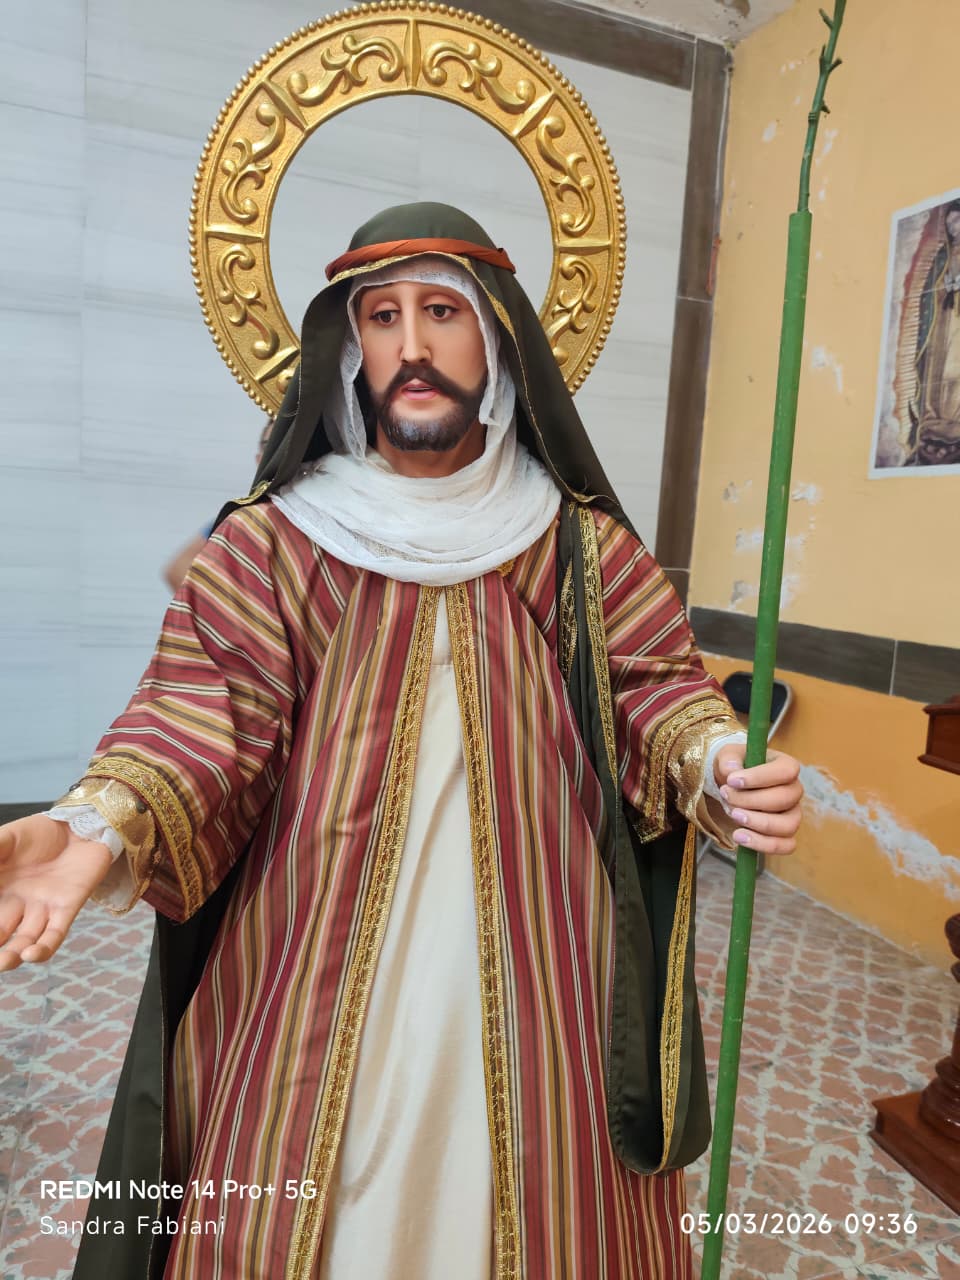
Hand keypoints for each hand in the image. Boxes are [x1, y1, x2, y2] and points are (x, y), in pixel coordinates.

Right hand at [0, 815, 113, 971]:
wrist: (81, 824)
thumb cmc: (41, 832)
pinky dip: (43, 949)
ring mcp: (42, 909)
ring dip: (11, 957)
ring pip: (23, 942)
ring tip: (4, 963)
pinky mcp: (67, 908)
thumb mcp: (7, 839)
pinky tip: (30, 954)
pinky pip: (55, 936)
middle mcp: (17, 904)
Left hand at [713, 745, 802, 855]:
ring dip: (758, 823)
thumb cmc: (735, 769)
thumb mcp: (728, 756)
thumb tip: (731, 769)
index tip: (732, 780)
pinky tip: (739, 836)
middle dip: (750, 800)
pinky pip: (786, 846)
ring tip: (733, 815)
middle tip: (726, 796)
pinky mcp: (785, 834)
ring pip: (788, 825)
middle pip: (784, 799)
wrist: (731, 787)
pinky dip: (762, 845)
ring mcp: (792, 814)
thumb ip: (729, 759)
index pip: (786, 771)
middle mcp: (794, 791)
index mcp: (786, 766)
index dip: (760, 777)